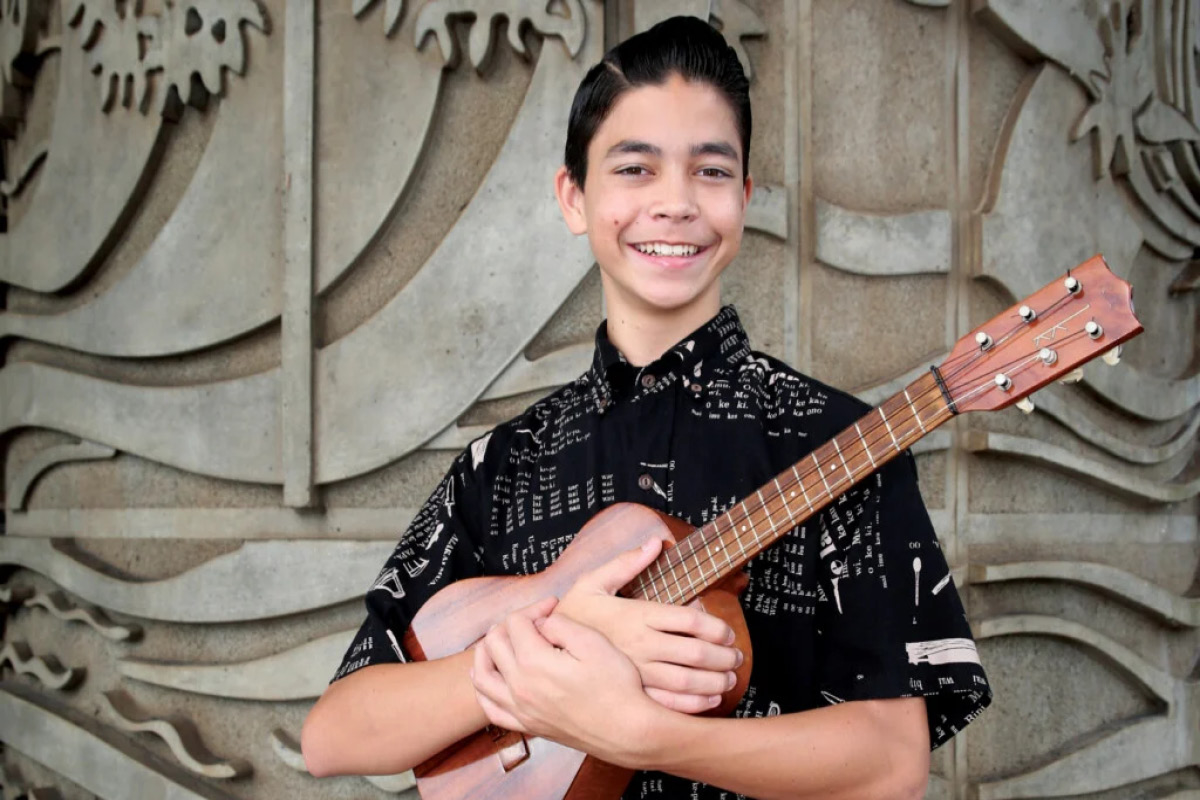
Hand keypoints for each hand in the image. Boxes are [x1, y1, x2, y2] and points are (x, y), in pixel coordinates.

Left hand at [471, 600, 663, 764]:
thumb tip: (541, 623)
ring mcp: (520, 709)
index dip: (534, 607)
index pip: (517, 622)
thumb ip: (560, 624)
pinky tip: (492, 677)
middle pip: (495, 643)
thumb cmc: (617, 686)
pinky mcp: (527, 725)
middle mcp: (520, 687)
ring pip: (482, 676)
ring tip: (501, 640)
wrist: (627, 731)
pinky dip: (483, 690)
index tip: (553, 606)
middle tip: (534, 620)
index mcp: (534, 662)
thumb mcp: (593, 642)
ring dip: (486, 652)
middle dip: (512, 623)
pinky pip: (490, 709)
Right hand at [554, 537, 741, 713]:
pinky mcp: (629, 693)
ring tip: (728, 677)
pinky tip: (709, 700)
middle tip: (737, 656)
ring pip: (688, 681)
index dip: (716, 627)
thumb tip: (655, 542)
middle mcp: (640, 644)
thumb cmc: (571, 616)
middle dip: (724, 656)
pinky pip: (668, 703)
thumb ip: (625, 562)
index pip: (690, 620)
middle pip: (696, 652)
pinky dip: (695, 705)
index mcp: (636, 615)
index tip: (727, 632)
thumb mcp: (592, 582)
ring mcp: (636, 672)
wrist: (542, 654)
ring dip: (716, 681)